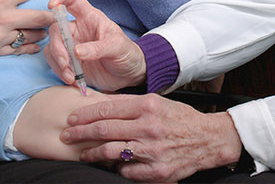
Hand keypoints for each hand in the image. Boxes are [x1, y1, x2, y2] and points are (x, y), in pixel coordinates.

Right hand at [0, 0, 54, 54]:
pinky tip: (36, 44)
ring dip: (42, 30)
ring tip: (46, 27)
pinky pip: (20, 50)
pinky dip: (31, 47)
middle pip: (41, 17)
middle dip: (52, 14)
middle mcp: (6, 18)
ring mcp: (1, 36)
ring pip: (33, 35)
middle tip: (58, 12)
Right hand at [44, 0, 146, 91]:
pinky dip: (59, 71)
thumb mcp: (118, 47)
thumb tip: (77, 51)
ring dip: (58, 63)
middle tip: (66, 64)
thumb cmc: (127, 53)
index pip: (73, 0)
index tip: (52, 5)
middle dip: (58, 47)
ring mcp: (72, 45)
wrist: (129, 75)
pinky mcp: (69, 61)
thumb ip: (98, 48)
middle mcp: (78, 29)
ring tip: (71, 76)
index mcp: (90, 17)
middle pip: (56, 29)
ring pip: (52, 47)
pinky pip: (54, 62)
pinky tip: (72, 80)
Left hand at [60, 94, 242, 181]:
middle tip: (66, 135)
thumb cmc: (180, 119)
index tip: (71, 118)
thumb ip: (131, 105)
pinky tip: (112, 165)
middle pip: (103, 130)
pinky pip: (126, 171)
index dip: (85, 114)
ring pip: (110, 152)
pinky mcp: (156, 171)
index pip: (107, 109)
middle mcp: (148, 127)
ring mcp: (151, 150)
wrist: (208, 139)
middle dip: (80, 133)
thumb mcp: (157, 102)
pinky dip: (117, 168)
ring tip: (83, 153)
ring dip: (91, 153)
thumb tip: (102, 104)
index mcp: (147, 106)